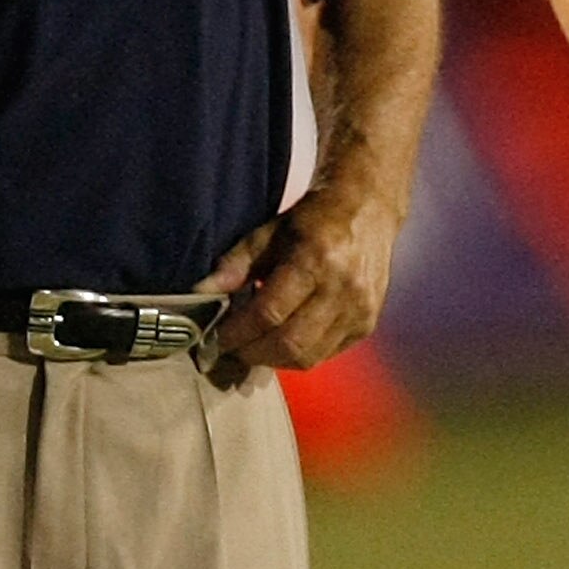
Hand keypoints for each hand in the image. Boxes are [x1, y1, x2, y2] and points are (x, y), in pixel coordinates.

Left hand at [198, 176, 401, 370]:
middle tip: (230, 348)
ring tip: (253, 347)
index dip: (238, 332)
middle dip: (252, 353)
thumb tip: (201, 293)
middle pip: (290, 343)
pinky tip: (282, 342)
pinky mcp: (367, 324)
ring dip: (273, 359)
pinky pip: (326, 355)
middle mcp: (343, 289)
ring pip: (308, 357)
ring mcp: (360, 310)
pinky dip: (298, 355)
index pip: (269, 312)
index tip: (214, 338)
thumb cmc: (313, 218)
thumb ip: (235, 264)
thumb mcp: (269, 232)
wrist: (367, 209)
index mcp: (316, 259)